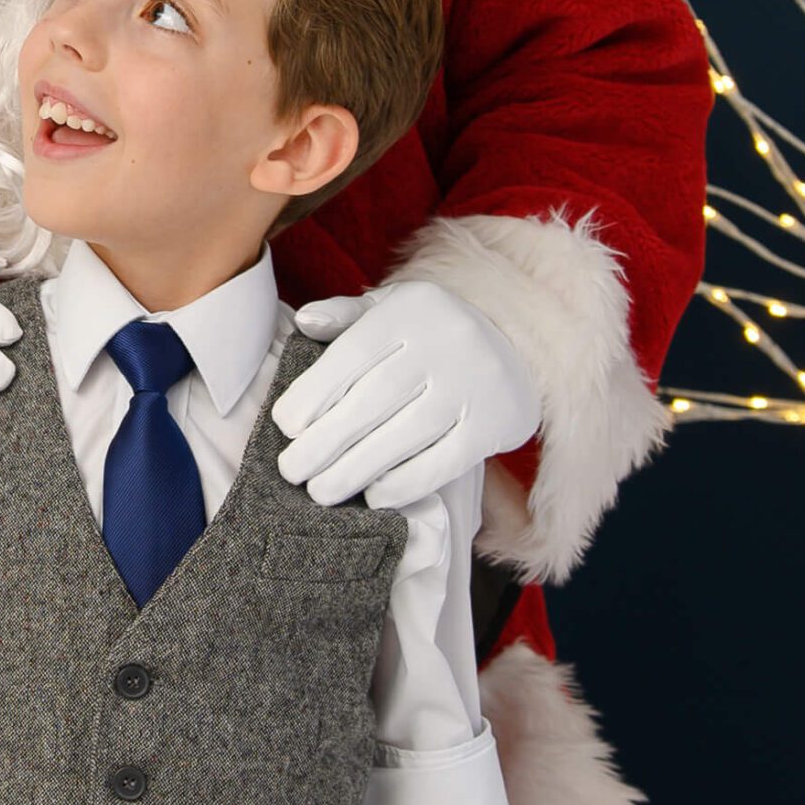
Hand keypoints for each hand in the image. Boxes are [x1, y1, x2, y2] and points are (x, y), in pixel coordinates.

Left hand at [273, 281, 540, 508]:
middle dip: (328, 438)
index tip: (285, 425)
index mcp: (408, 312)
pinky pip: (446, 459)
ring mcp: (472, 386)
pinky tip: (375, 496)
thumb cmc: (433, 330)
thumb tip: (304, 320)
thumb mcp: (393, 308)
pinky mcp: (495, 424)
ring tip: (321, 491)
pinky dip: (408, 481)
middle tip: (291, 470)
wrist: (520, 345)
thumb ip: (346, 315)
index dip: (316, 391)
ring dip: (358, 467)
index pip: (355, 353)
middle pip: (376, 397)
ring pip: (407, 432)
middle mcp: (443, 345)